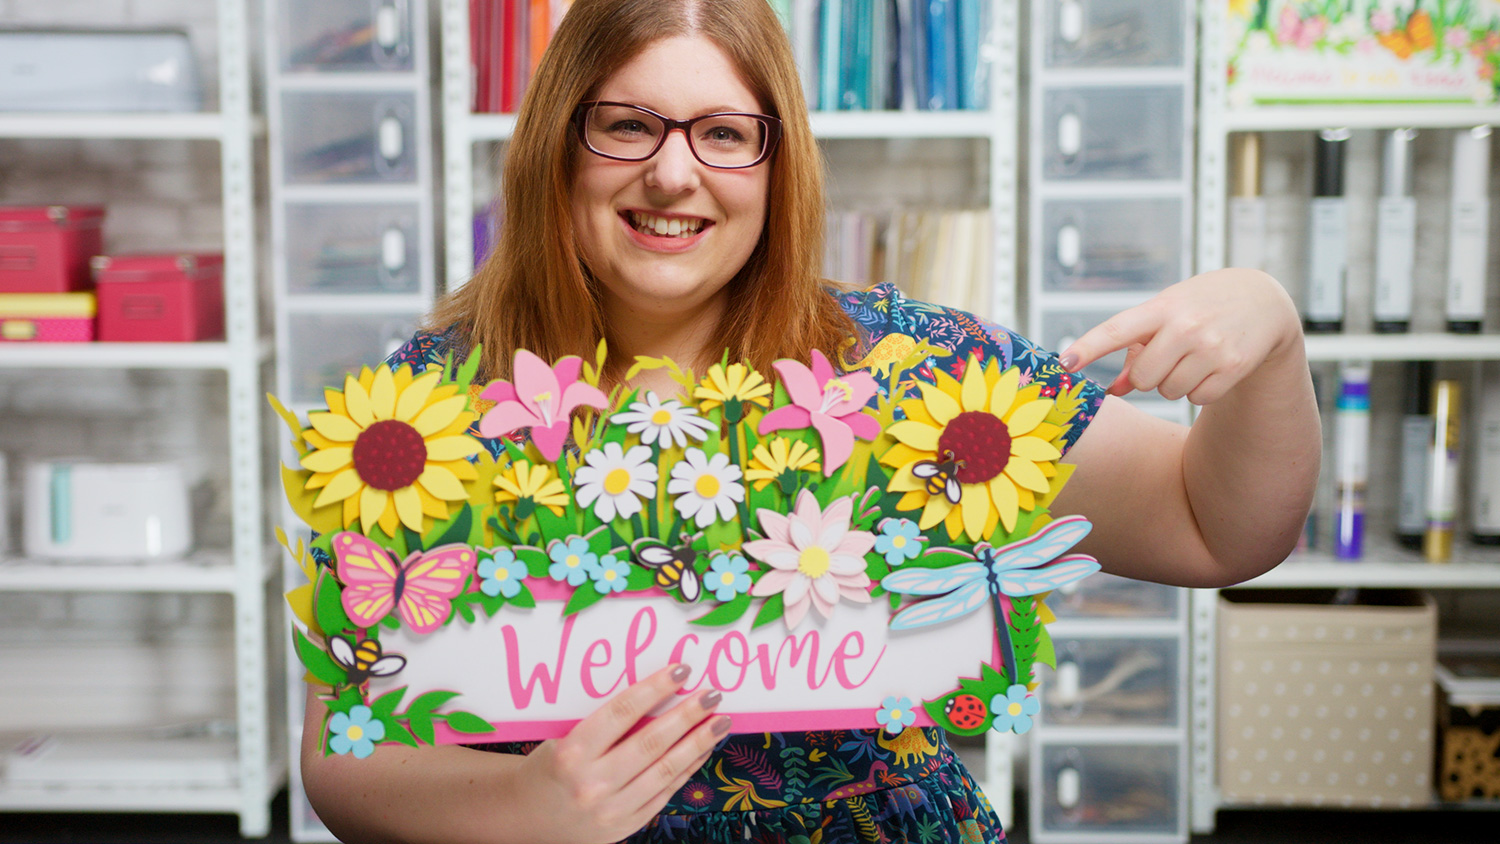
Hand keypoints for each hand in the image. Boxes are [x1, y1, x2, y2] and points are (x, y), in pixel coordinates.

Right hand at [512, 664, 728, 843]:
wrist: (527, 817)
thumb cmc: (549, 768)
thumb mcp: (564, 739)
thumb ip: (606, 725)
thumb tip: (658, 695)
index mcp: (572, 754)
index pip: (621, 713)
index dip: (655, 689)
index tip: (682, 670)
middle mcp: (592, 784)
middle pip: (652, 742)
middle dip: (688, 715)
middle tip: (712, 694)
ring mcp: (612, 810)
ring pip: (666, 770)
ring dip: (698, 743)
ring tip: (720, 721)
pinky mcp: (626, 825)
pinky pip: (665, 793)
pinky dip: (688, 768)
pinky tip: (703, 749)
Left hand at [1060, 268, 1302, 404]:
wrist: (1263, 301)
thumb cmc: (1201, 306)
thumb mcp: (1168, 313)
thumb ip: (1138, 348)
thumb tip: (1114, 389)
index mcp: (1162, 307)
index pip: (1117, 329)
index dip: (1089, 347)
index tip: (1064, 363)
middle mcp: (1185, 326)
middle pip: (1144, 378)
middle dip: (1149, 375)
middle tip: (1168, 357)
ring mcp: (1211, 347)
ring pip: (1169, 391)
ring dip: (1175, 383)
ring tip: (1193, 357)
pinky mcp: (1233, 367)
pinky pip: (1196, 398)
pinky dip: (1199, 390)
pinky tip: (1212, 367)